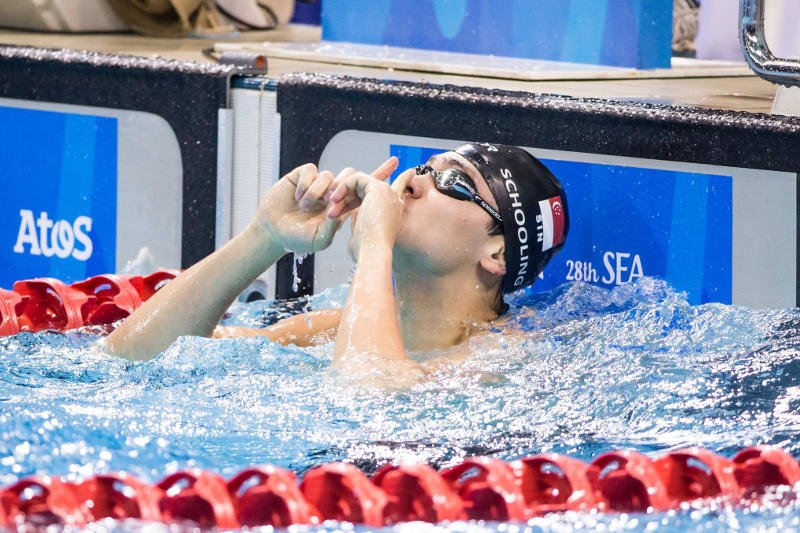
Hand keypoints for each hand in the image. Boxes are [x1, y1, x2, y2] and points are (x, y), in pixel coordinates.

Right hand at [253, 158, 397, 254]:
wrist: (273, 232)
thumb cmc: (298, 240)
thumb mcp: (321, 238)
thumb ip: (335, 226)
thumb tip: (344, 208)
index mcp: (344, 205)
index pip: (366, 186)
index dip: (380, 173)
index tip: (397, 162)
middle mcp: (333, 191)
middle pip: (349, 175)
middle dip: (343, 188)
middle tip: (330, 205)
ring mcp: (317, 183)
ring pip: (329, 175)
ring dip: (318, 193)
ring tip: (306, 208)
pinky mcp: (301, 175)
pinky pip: (311, 170)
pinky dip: (306, 185)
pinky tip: (298, 198)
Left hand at [327, 166, 412, 258]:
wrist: (372, 253)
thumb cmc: (366, 251)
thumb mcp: (362, 232)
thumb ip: (358, 218)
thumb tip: (350, 211)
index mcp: (392, 211)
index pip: (396, 188)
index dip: (394, 180)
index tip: (397, 172)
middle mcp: (393, 200)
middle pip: (366, 187)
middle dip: (346, 197)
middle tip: (332, 212)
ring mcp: (387, 192)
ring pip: (359, 182)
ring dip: (342, 194)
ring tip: (331, 211)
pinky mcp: (378, 188)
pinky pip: (357, 178)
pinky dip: (343, 187)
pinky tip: (335, 201)